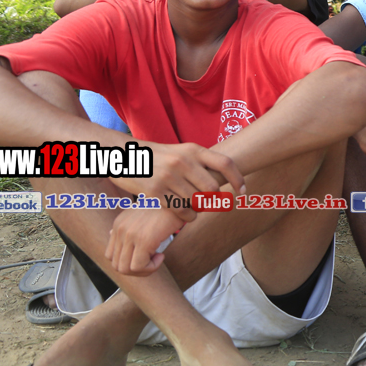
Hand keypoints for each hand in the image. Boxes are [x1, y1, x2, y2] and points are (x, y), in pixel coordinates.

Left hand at [105, 206, 184, 275]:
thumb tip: (112, 234)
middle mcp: (120, 230)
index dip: (128, 262)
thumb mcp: (142, 214)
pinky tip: (161, 255)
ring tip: (157, 258)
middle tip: (152, 260)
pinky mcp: (144, 240)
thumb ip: (128, 226)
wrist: (179, 199)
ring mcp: (130, 235)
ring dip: (144, 270)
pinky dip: (152, 267)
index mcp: (119, 224)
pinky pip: (139, 267)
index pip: (111, 256)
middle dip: (136, 270)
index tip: (145, 255)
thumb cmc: (166, 207)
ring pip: (126, 269)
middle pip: (117, 265)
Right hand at [113, 141, 245, 219]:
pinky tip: (186, 214)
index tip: (243, 192)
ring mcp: (169, 176)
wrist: (122, 156)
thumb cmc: (156, 156)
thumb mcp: (179, 151)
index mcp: (192, 149)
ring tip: (195, 209)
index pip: (226, 164)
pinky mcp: (156, 191)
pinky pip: (182, 210)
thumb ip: (199, 161)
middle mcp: (183, 161)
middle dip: (214, 200)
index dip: (238, 179)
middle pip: (213, 189)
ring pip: (198, 202)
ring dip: (200, 209)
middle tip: (210, 205)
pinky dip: (188, 216)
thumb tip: (225, 177)